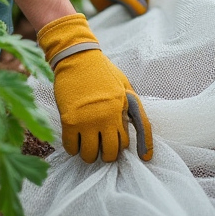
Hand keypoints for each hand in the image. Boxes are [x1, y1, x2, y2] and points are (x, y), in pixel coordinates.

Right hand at [36, 13, 152, 162]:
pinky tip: (75, 142)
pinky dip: (73, 149)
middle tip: (103, 147)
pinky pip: (71, 147)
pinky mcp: (69, 120)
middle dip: (108, 154)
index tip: (144, 158)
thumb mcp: (124, 85)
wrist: (77, 57)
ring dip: (89, 154)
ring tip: (87, 146)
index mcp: (123, 106)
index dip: (145, 147)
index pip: (140, 131)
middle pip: (112, 152)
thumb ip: (130, 107)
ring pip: (90, 155)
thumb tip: (131, 130)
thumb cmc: (102, 71)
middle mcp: (107, 116)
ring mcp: (87, 120)